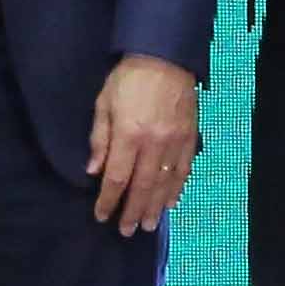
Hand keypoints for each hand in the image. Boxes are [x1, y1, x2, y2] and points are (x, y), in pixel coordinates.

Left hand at [87, 57, 201, 236]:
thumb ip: (100, 138)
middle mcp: (154, 143)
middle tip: (128, 231)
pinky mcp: (190, 136)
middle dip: (133, 211)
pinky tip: (171, 201)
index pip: (117, 178)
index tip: (102, 216)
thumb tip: (94, 171)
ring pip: (165, 182)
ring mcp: (175, 141)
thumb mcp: (104, 103)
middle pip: (142, 186)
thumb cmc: (129, 77)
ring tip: (148, 224)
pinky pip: (184, 169)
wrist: (166, 55)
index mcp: (129, 134)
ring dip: (156, 206)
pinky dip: (177, 188)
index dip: (109, 201)